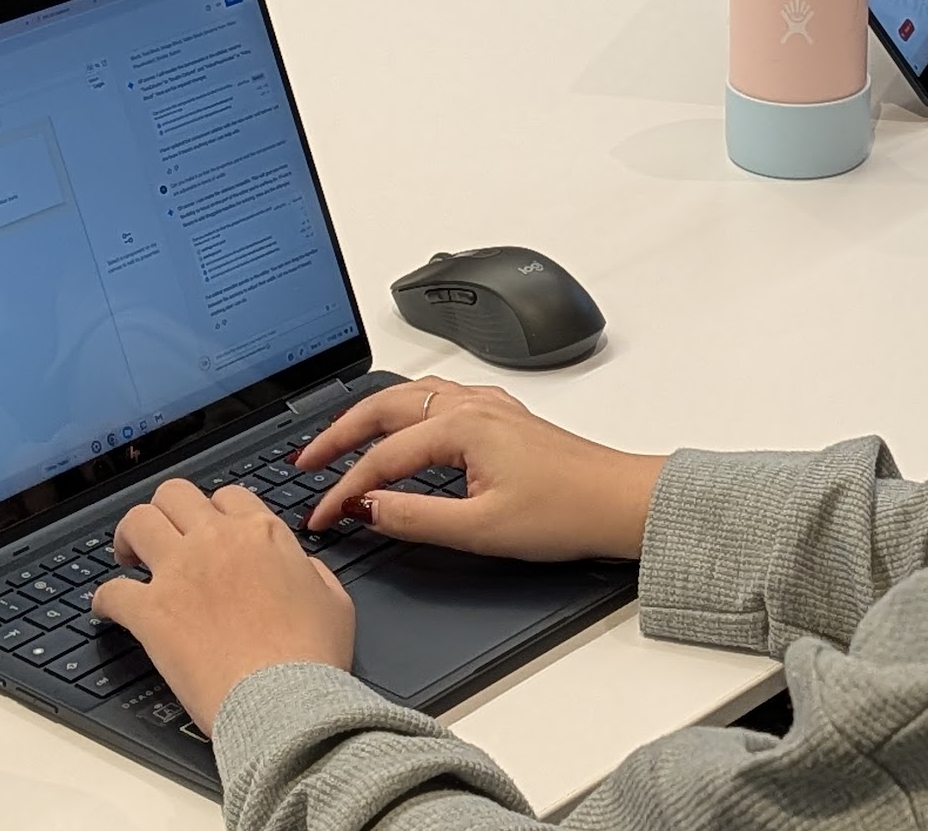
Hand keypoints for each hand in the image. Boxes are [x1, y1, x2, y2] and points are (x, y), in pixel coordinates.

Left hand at [92, 479, 352, 733]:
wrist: (286, 702)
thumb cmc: (313, 659)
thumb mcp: (334, 600)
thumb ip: (310, 571)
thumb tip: (297, 567)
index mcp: (262, 534)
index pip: (227, 496)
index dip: (215, 511)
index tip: (209, 529)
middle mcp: (216, 541)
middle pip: (174, 494)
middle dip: (166, 511)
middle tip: (163, 535)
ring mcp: (180, 572)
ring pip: (137, 521)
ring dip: (130, 536)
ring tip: (129, 558)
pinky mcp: (151, 612)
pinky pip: (111, 590)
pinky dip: (105, 599)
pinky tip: (108, 610)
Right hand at [297, 378, 667, 561]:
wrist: (622, 503)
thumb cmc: (568, 512)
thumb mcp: (483, 530)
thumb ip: (417, 519)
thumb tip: (367, 511)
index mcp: (462, 426)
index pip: (381, 459)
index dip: (343, 490)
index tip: (321, 516)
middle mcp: (471, 405)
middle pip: (384, 408)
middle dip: (338, 434)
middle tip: (305, 461)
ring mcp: (487, 406)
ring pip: (408, 396)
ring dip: (368, 416)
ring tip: (338, 440)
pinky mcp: (501, 416)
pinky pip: (435, 399)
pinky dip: (402, 412)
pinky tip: (400, 426)